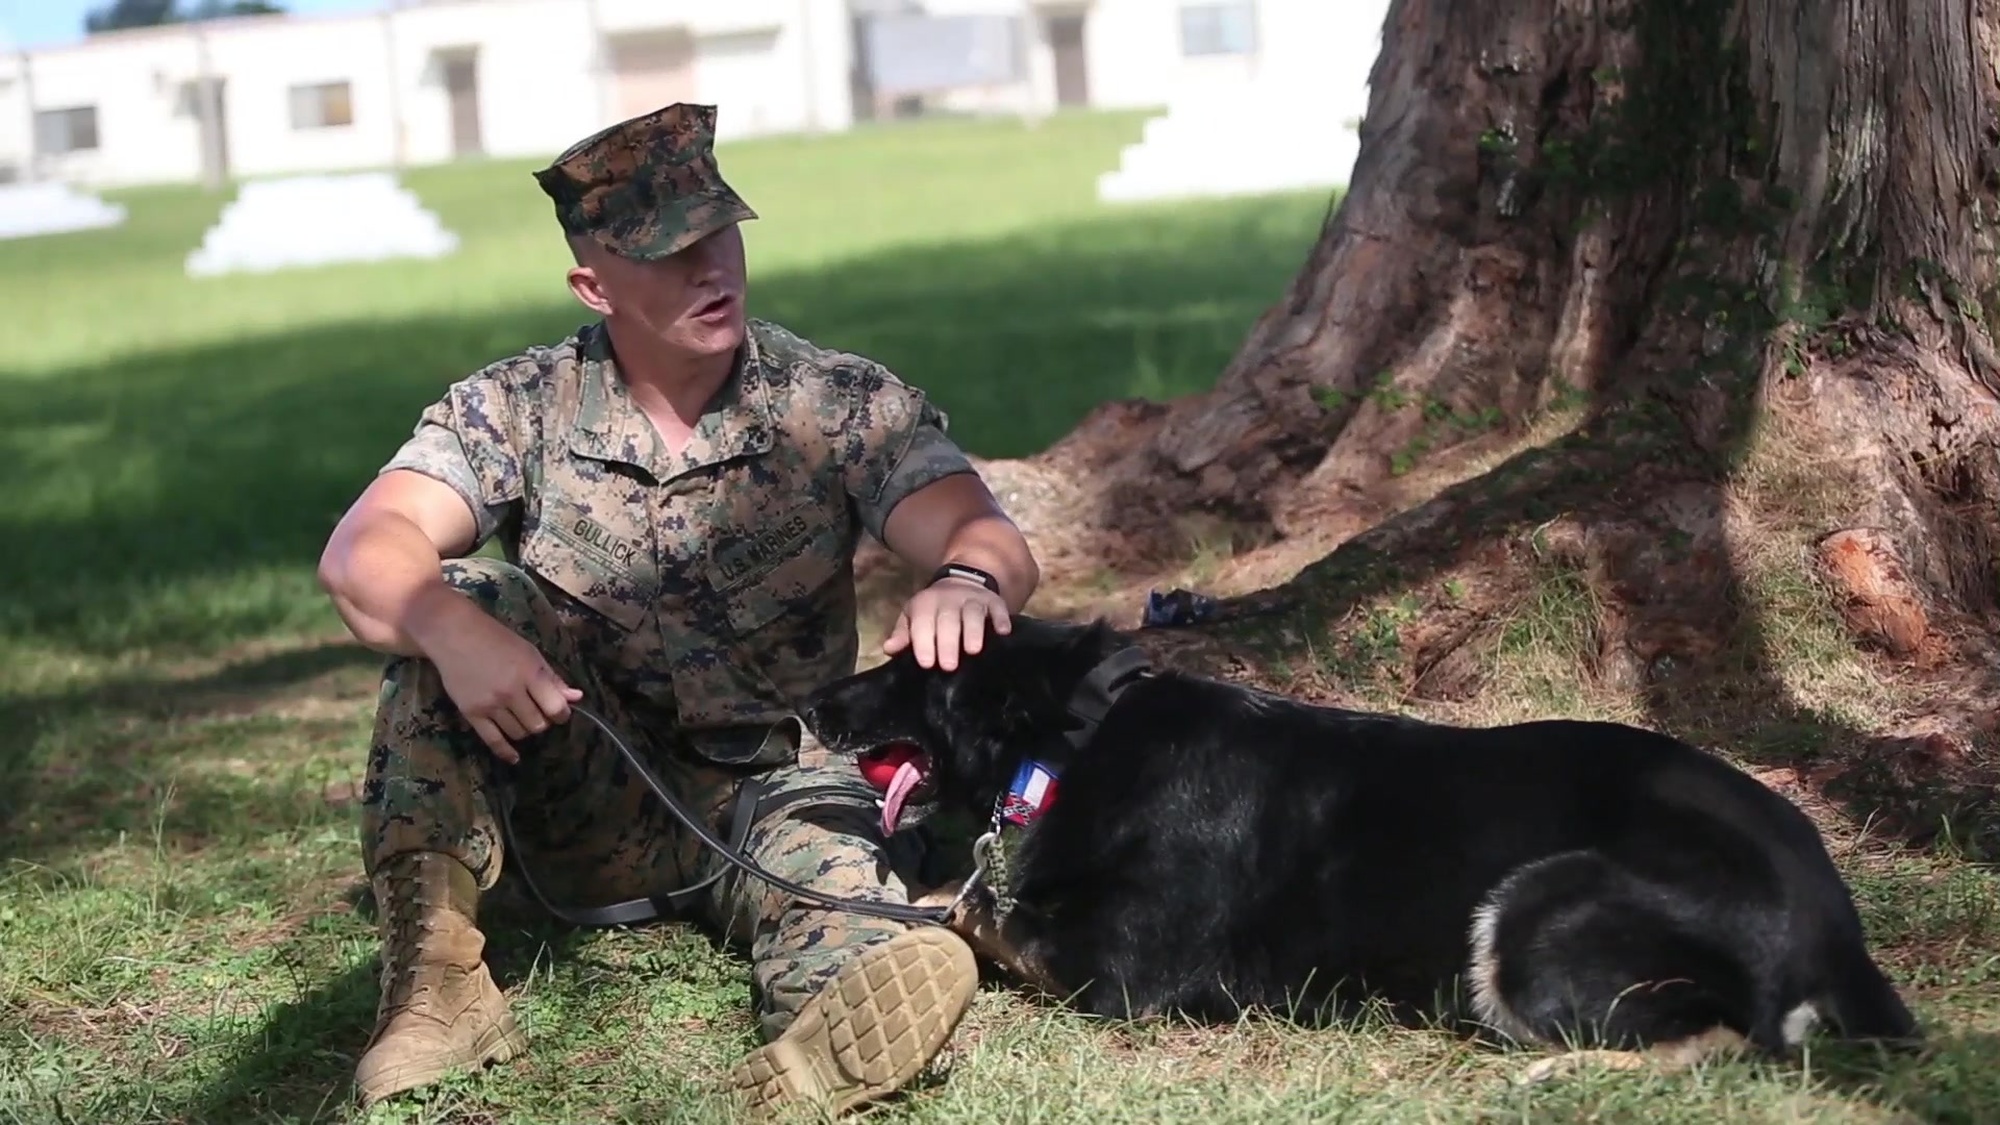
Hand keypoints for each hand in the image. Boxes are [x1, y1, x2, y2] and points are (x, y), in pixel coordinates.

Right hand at [411, 594, 582, 763]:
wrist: (453, 634)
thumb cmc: (496, 639)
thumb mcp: (530, 652)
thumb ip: (552, 678)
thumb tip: (576, 698)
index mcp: (530, 674)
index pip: (556, 708)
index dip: (562, 714)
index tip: (560, 712)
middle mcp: (511, 692)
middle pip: (538, 725)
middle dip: (542, 721)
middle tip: (537, 712)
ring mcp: (490, 705)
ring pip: (518, 734)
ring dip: (524, 730)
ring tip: (520, 717)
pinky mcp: (471, 713)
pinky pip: (493, 741)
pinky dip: (506, 752)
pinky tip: (514, 757)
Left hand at [884, 576, 1010, 671]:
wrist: (962, 582)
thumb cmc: (934, 611)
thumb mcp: (913, 617)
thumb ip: (902, 634)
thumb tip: (888, 648)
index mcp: (925, 604)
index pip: (922, 623)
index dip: (923, 643)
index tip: (927, 664)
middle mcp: (949, 599)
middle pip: (948, 620)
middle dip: (948, 643)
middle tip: (949, 667)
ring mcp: (973, 598)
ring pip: (973, 613)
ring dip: (973, 631)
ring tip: (973, 651)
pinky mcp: (993, 600)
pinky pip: (998, 607)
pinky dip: (1001, 619)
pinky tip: (1003, 632)